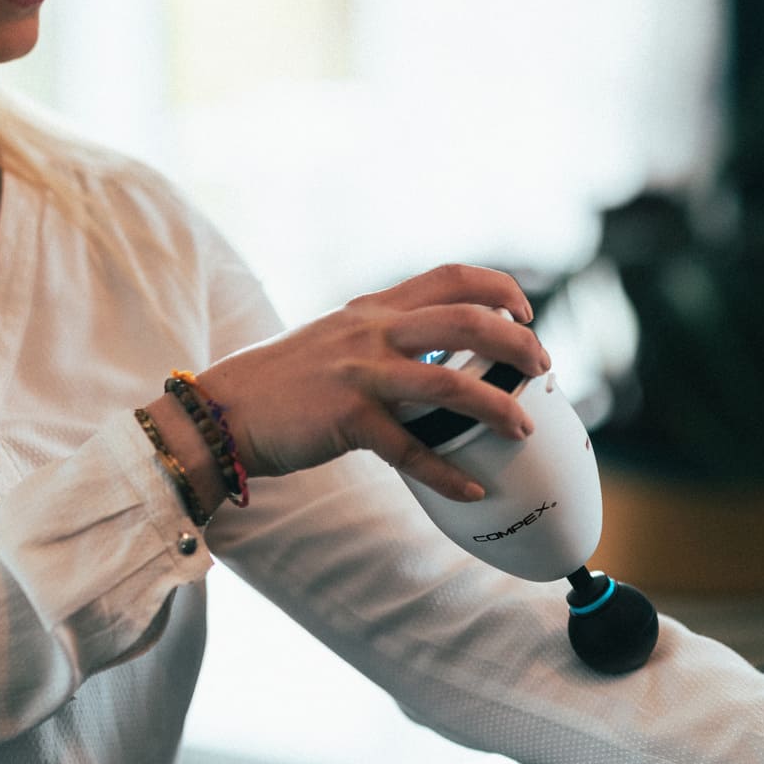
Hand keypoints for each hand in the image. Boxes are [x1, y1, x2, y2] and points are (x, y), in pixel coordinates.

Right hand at [197, 264, 550, 501]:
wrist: (222, 411)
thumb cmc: (281, 382)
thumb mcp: (335, 340)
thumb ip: (380, 338)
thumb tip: (433, 357)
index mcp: (373, 308)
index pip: (452, 276)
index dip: (500, 288)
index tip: (525, 310)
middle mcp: (372, 332)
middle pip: (466, 321)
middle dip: (516, 341)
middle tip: (542, 365)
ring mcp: (360, 375)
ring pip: (448, 384)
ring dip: (497, 406)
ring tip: (523, 426)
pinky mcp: (347, 421)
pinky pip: (411, 450)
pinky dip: (447, 472)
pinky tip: (473, 488)